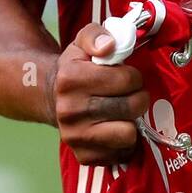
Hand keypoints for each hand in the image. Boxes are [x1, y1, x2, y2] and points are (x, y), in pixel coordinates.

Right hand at [49, 23, 147, 165]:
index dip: (133, 76)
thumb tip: (109, 46)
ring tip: (124, 112)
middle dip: (138, 98)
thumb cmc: (76, 68)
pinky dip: (124, 142)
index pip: (127, 79)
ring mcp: (75, 137)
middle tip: (130, 94)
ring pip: (128, 134)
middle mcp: (70, 111)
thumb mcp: (82, 42)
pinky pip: (121, 153)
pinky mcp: (84, 157)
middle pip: (131, 107)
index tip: (126, 76)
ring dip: (132, 121)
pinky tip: (115, 128)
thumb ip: (97, 35)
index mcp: (70, 79)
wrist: (53, 99)